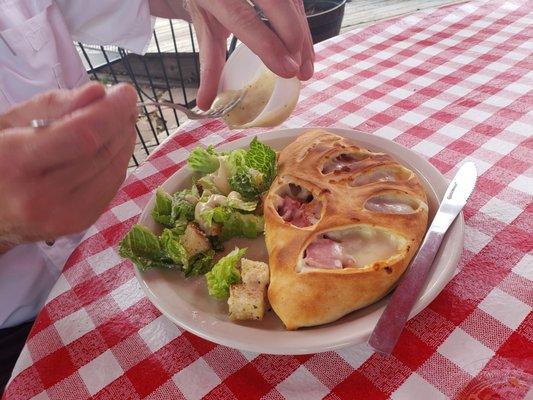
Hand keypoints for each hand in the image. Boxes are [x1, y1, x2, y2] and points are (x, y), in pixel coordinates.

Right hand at [0, 82, 137, 252]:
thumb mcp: (10, 123)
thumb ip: (54, 105)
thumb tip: (98, 92)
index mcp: (14, 163)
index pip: (82, 135)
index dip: (111, 111)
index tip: (125, 92)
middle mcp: (40, 197)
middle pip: (102, 152)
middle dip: (121, 122)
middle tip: (124, 103)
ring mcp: (63, 216)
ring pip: (114, 169)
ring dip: (124, 140)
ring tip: (120, 122)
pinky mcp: (80, 223)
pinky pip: (112, 186)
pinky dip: (118, 162)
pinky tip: (112, 147)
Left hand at [187, 0, 314, 109]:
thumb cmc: (208, 2)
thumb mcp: (206, 29)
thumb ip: (209, 65)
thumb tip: (204, 104)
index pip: (244, 20)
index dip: (269, 46)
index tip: (288, 71)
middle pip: (277, 5)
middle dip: (293, 39)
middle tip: (299, 72)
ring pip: (291, 3)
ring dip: (303, 35)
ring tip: (306, 67)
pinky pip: (297, 2)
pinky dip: (304, 26)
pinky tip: (305, 49)